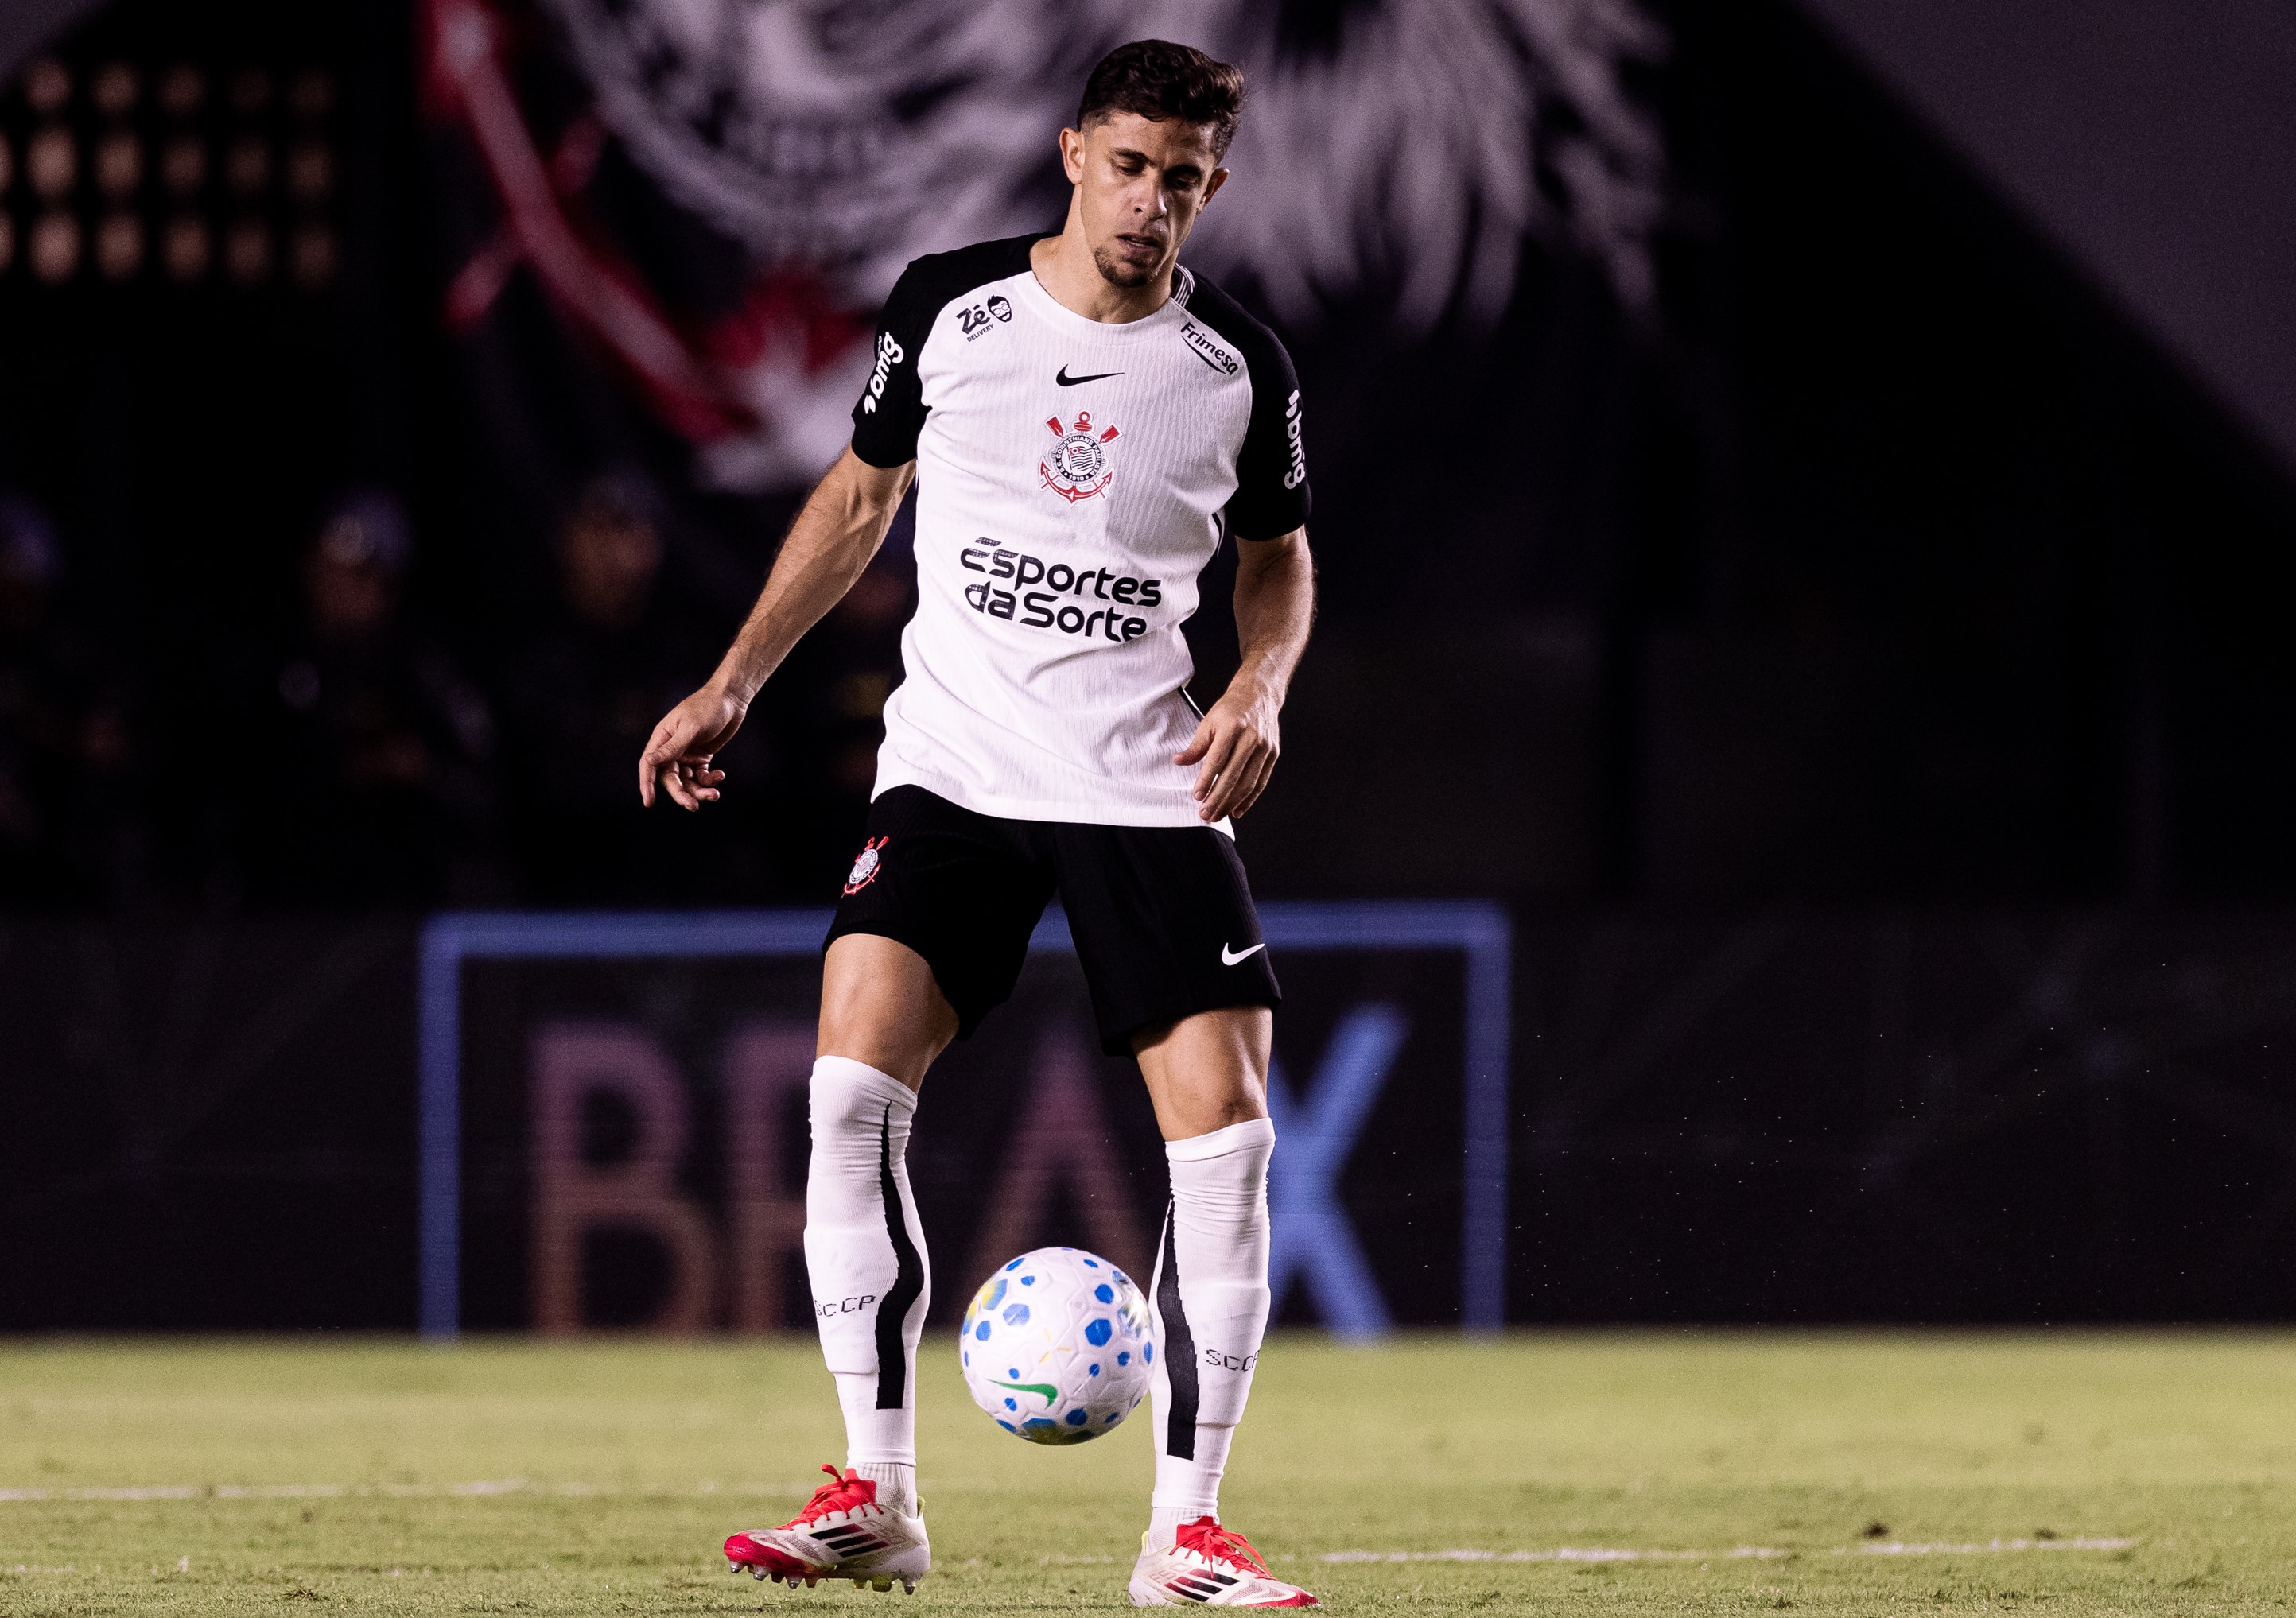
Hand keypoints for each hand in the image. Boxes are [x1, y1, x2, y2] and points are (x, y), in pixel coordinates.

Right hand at [639, 683, 744, 809]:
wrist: (731, 699)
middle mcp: (672, 748)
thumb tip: (649, 761)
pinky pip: (702, 776)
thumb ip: (672, 747)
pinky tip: (720, 775)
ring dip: (699, 791)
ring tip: (714, 795)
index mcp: (662, 738)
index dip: (647, 784)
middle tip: (693, 806)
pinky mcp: (702, 757)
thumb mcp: (690, 728)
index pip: (649, 765)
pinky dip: (710, 780)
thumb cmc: (707, 708)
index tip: (648, 802)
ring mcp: (687, 754)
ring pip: (688, 781)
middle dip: (682, 794)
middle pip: (671, 778)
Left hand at [1174, 678, 1280, 821]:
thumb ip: (1195, 746)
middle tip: (1205, 814)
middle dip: (1218, 798)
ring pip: (1248, 783)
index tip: (1197, 796)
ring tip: (1217, 815)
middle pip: (1233, 775)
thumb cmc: (1230, 710)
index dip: (1206, 780)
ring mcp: (1265, 747)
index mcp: (1232, 727)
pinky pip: (1260, 782)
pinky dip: (1249, 799)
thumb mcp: (1208, 722)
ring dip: (1231, 803)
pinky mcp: (1273, 754)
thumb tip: (1178, 762)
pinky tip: (1236, 810)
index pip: (1217, 759)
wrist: (1259, 695)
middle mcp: (1251, 738)